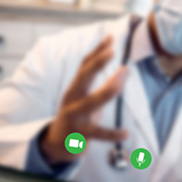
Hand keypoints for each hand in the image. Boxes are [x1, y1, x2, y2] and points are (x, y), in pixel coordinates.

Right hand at [37, 35, 129, 165]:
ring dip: (107, 92)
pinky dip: (112, 134)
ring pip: (90, 103)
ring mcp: (75, 117)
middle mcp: (72, 100)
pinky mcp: (80, 135)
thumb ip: (93, 75)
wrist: (56, 143)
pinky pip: (98, 134)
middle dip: (97, 65)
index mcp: (74, 89)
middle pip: (83, 79)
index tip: (110, 37)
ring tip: (121, 83)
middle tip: (112, 52)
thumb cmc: (75, 114)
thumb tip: (112, 52)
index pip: (84, 66)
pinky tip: (126, 133)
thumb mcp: (80, 93)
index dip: (96, 51)